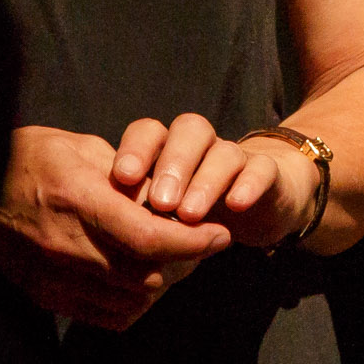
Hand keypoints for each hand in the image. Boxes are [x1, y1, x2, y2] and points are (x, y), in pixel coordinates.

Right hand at [0, 124, 230, 330]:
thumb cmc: (29, 157)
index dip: (194, 242)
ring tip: (172, 261)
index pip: (150, 238)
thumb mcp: (80, 149)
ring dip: (159, 285)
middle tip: (200, 244)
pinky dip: (131, 303)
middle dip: (183, 264)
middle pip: (146, 277)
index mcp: (79, 202)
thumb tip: (168, 195)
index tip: (220, 235)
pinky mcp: (42, 294)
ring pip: (129, 301)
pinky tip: (138, 280)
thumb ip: (126, 175)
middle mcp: (66, 247)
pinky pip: (103, 316)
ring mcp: (51, 276)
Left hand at [116, 112, 317, 251]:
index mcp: (169, 149)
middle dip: (172, 165)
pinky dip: (248, 184)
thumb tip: (96, 232)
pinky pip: (261, 169)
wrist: (262, 203)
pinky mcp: (267, 172)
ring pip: (224, 151)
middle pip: (189, 131)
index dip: (136, 149)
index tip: (123, 179)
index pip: (150, 132)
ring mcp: (236, 156)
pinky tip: (236, 205)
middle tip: (160, 203)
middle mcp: (202, 146)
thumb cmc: (195, 211)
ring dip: (205, 181)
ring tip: (190, 215)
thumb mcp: (162, 214)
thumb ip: (136, 212)